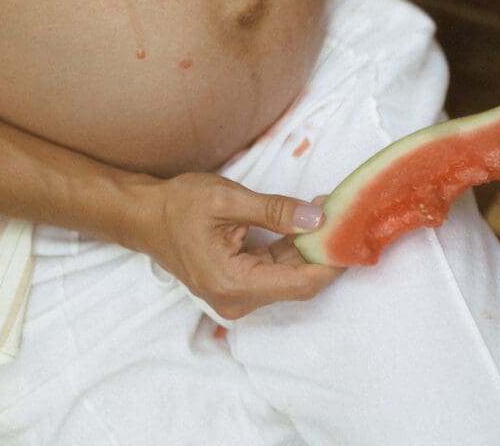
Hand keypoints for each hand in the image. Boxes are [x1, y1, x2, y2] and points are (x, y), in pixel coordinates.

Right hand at [139, 172, 343, 318]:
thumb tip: (317, 219)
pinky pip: (273, 271)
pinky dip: (290, 249)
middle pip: (297, 282)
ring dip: (308, 248)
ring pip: (287, 276)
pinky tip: (303, 224)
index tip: (354, 235)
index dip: (331, 262)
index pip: (300, 283)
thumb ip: (275, 211)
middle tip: (344, 215)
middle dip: (322, 250)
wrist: (145, 215)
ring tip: (327, 213)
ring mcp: (236, 295)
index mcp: (234, 284)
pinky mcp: (236, 285)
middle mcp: (237, 300)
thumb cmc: (179, 205)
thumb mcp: (228, 200)